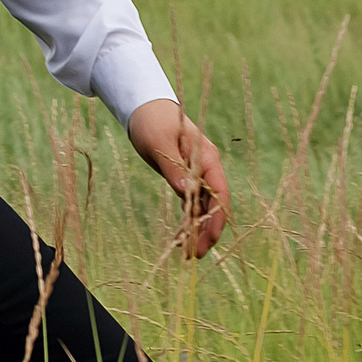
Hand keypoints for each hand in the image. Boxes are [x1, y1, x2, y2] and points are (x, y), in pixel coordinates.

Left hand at [126, 99, 229, 257]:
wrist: (143, 106)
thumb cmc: (151, 120)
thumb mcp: (158, 143)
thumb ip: (173, 168)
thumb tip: (187, 193)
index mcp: (205, 157)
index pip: (219, 191)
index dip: (217, 217)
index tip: (210, 238)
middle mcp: (206, 167)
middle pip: (213, 203)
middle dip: (207, 230)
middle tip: (196, 255)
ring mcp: (196, 172)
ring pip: (202, 206)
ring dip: (196, 229)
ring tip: (188, 253)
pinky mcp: (185, 176)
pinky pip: (190, 202)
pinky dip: (187, 219)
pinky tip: (181, 237)